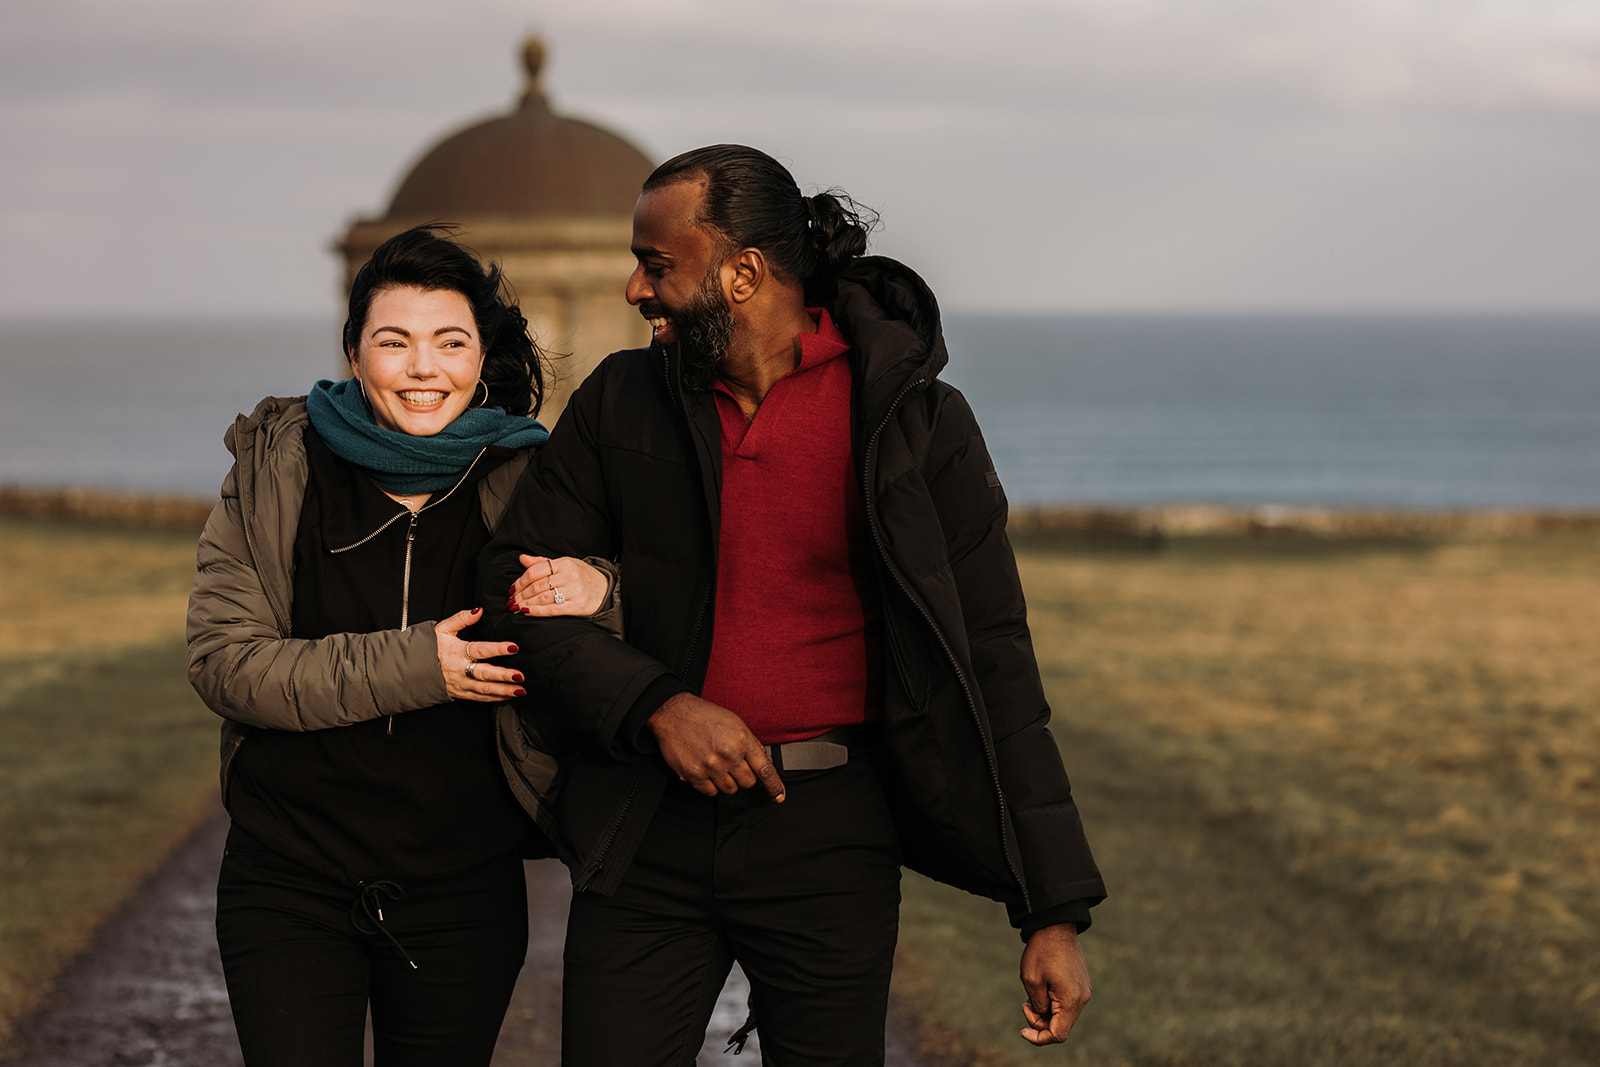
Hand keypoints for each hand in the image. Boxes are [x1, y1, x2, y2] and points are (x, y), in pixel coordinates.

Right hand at [435, 607, 524, 702]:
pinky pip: (479, 698)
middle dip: (503, 676)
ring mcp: (460, 684)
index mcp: (457, 652)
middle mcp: (460, 670)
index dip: (498, 648)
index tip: (513, 647)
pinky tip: (507, 696)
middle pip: (484, 674)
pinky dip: (494, 699)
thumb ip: (461, 618)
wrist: (410, 670)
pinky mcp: (460, 694)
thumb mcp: (442, 629)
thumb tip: (478, 610)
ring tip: (520, 690)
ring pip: (484, 690)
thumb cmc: (428, 648)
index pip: (480, 649)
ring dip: (503, 691)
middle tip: (520, 676)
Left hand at [508, 554, 609, 615]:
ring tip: (516, 607)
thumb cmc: (581, 576)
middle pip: (537, 585)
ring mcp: (574, 591)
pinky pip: (553, 609)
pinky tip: (527, 612)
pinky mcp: (577, 606)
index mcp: (564, 563)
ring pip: (543, 598)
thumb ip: (542, 562)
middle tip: (511, 601)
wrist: (605, 588)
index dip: (520, 581)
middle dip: (521, 594)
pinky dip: (537, 611)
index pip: (536, 571)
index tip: (512, 589)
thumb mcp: (564, 564)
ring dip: (526, 603)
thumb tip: (522, 558)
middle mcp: (570, 576)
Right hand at [647, 693, 784, 801]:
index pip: (765, 769)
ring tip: (716, 764)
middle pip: (748, 783)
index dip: (774, 786)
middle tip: (732, 764)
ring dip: (726, 781)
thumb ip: (750, 743)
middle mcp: (728, 754)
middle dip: (743, 776)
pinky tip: (705, 770)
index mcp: (742, 740)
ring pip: (730, 789)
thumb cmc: (704, 716)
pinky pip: (711, 792)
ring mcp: (711, 766)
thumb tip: (761, 760)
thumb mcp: (735, 723)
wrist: (674, 714)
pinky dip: (710, 785)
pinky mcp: (694, 775)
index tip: (779, 797)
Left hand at [1018, 923, 1090, 1045]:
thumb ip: (1038, 1007)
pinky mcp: (1081, 984)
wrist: (1055, 925)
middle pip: (1061, 1026)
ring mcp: (1083, 990)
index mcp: (1071, 1000)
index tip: (1022, 1030)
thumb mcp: (1032, 981)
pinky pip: (1066, 1003)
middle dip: (1040, 1021)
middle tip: (1024, 1004)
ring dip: (1045, 1011)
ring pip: (1063, 1015)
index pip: (1058, 1034)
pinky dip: (1052, 1002)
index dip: (1039, 1038)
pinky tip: (1041, 989)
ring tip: (1030, 994)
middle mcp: (1082, 998)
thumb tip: (1043, 1017)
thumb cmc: (1041, 951)